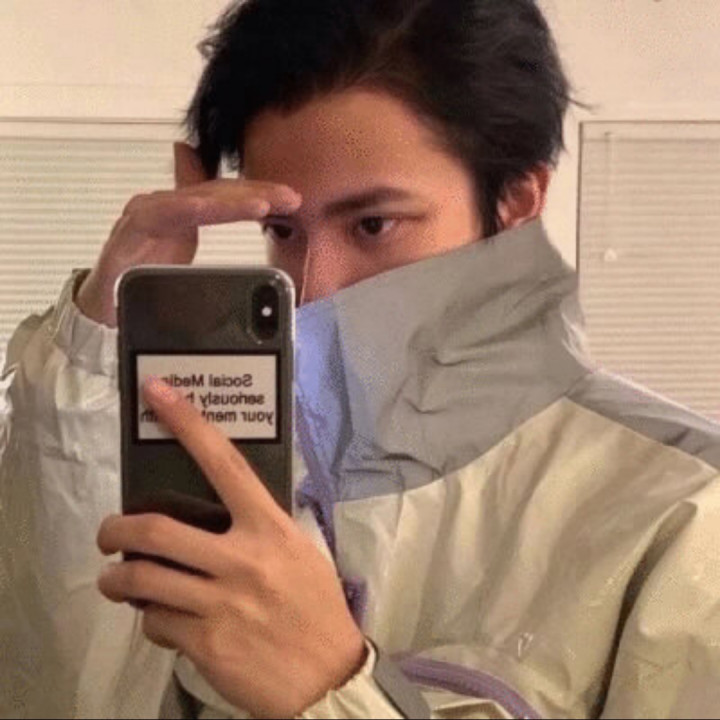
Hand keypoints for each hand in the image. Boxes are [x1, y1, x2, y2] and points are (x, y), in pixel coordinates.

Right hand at [75, 143, 301, 327]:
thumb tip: (240, 225)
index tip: (292, 199)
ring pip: (193, 201)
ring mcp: (146, 216)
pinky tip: (203, 206)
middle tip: (289, 198)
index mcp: (183, 212)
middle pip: (216, 193)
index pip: (227, 196)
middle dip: (254, 193)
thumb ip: (213, 243)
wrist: (103, 307)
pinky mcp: (129, 231)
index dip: (259, 192)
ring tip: (261, 203)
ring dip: (229, 201)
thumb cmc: (145, 279)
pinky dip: (181, 209)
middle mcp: (165, 206)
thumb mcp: (191, 259)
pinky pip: (158, 216)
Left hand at [97, 377, 365, 718]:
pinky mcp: (204, 643)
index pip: (225, 463)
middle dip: (116, 527)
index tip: (159, 392)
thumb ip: (261, 530)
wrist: (326, 677)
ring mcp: (219, 602)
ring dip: (118, 578)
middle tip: (108, 532)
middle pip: (157, 528)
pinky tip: (164, 621)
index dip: (189, 423)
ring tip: (116, 579)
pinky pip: (156, 623)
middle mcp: (241, 559)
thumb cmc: (316, 607)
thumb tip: (222, 513)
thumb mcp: (299, 553)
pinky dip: (152, 619)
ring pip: (142, 579)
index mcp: (270, 529)